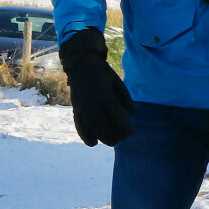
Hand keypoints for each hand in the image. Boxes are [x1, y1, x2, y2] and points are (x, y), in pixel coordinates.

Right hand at [59, 28, 133, 146]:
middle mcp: (93, 104)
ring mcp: (83, 108)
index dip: (126, 129)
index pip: (118, 119)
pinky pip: (79, 126)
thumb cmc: (102, 72)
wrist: (81, 64)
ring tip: (112, 141)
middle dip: (116, 136)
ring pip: (93, 130)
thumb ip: (125, 97)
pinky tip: (93, 143)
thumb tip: (131, 113)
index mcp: (105, 97)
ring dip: (104, 138)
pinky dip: (86, 137)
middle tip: (123, 138)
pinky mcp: (75, 109)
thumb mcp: (117, 81)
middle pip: (106, 128)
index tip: (132, 133)